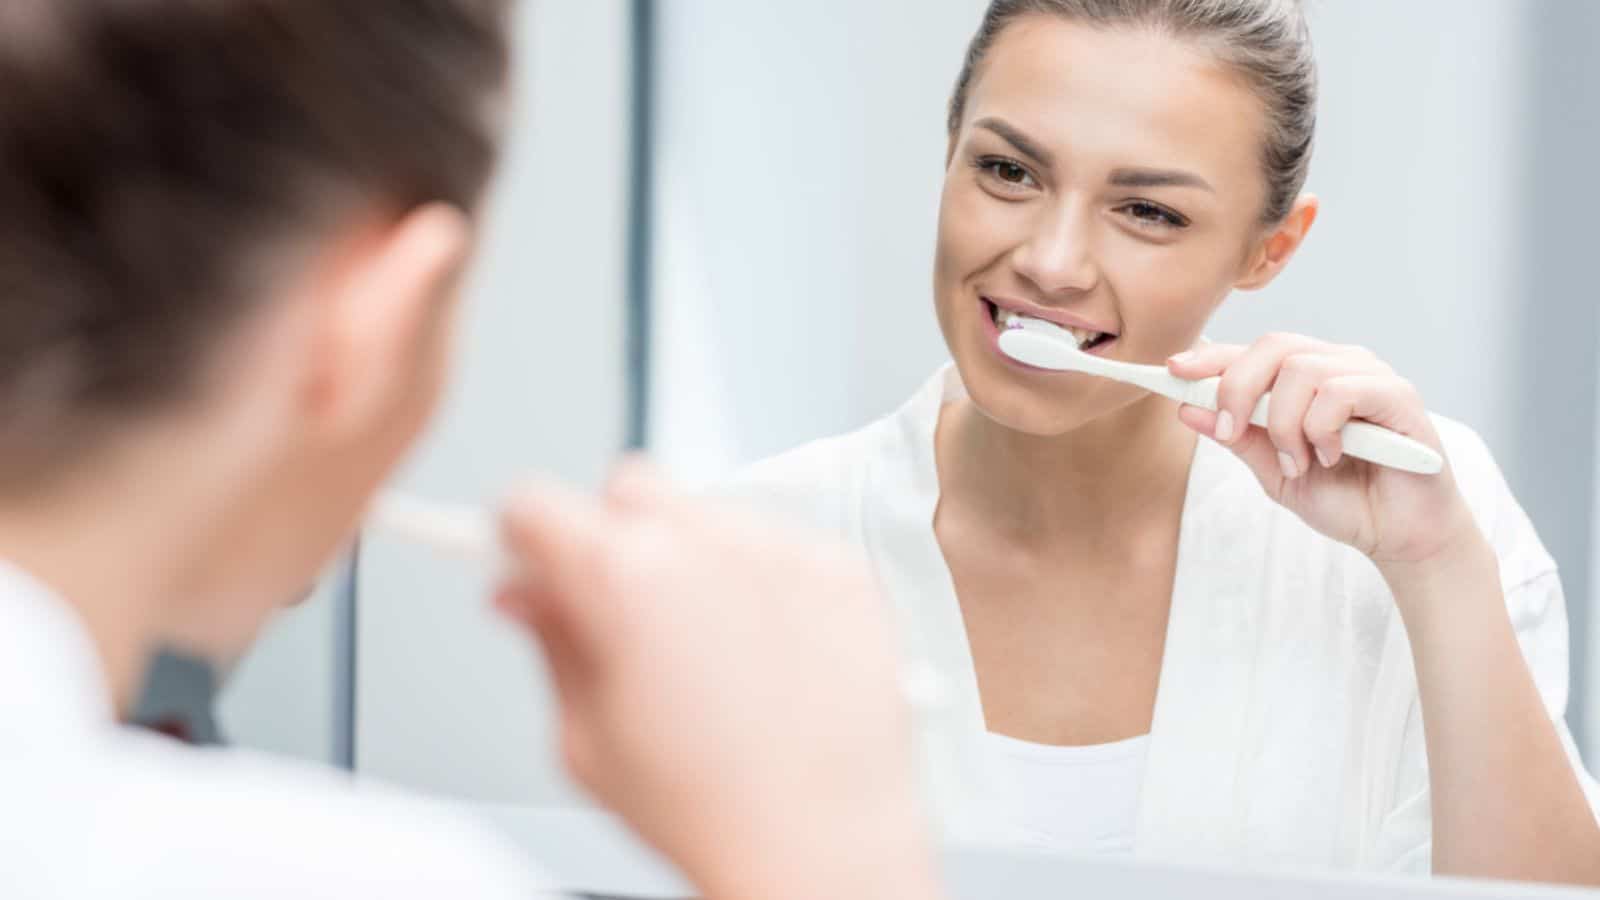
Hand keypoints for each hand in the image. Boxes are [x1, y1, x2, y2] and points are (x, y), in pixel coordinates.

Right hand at [494, 461, 940, 899]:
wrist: (821, 844)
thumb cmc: (707, 809)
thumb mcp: (585, 737)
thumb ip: (549, 642)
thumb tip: (524, 594)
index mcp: (621, 578)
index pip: (534, 503)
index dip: (522, 538)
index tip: (531, 562)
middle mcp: (702, 544)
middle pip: (629, 488)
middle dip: (612, 534)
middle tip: (624, 609)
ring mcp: (779, 549)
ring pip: (710, 511)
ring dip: (695, 554)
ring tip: (709, 646)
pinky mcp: (840, 568)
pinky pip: (781, 543)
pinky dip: (765, 580)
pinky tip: (767, 651)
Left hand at [1168, 334, 1478, 570]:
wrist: (1400, 536)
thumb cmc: (1344, 499)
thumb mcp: (1275, 473)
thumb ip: (1238, 439)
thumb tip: (1186, 408)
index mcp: (1305, 379)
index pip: (1252, 353)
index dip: (1211, 358)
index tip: (1172, 371)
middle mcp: (1338, 366)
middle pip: (1273, 346)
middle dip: (1238, 388)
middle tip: (1231, 431)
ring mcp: (1370, 376)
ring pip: (1303, 369)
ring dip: (1285, 423)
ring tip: (1298, 463)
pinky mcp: (1399, 397)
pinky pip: (1342, 391)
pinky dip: (1321, 427)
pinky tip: (1329, 456)